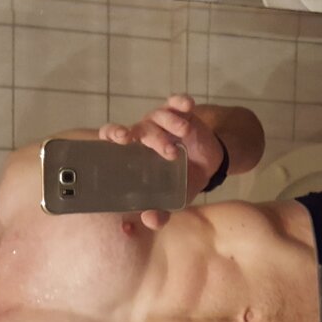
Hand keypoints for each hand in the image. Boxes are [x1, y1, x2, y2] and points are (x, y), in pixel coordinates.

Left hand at [98, 94, 223, 229]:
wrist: (208, 167)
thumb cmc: (181, 180)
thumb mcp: (173, 199)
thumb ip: (160, 212)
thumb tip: (148, 220)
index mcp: (135, 150)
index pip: (113, 137)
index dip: (112, 134)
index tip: (120, 139)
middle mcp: (146, 132)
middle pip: (140, 128)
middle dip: (147, 135)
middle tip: (161, 146)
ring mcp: (163, 121)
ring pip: (159, 116)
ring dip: (170, 125)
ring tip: (184, 136)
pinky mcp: (182, 112)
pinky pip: (177, 102)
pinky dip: (181, 101)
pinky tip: (188, 106)